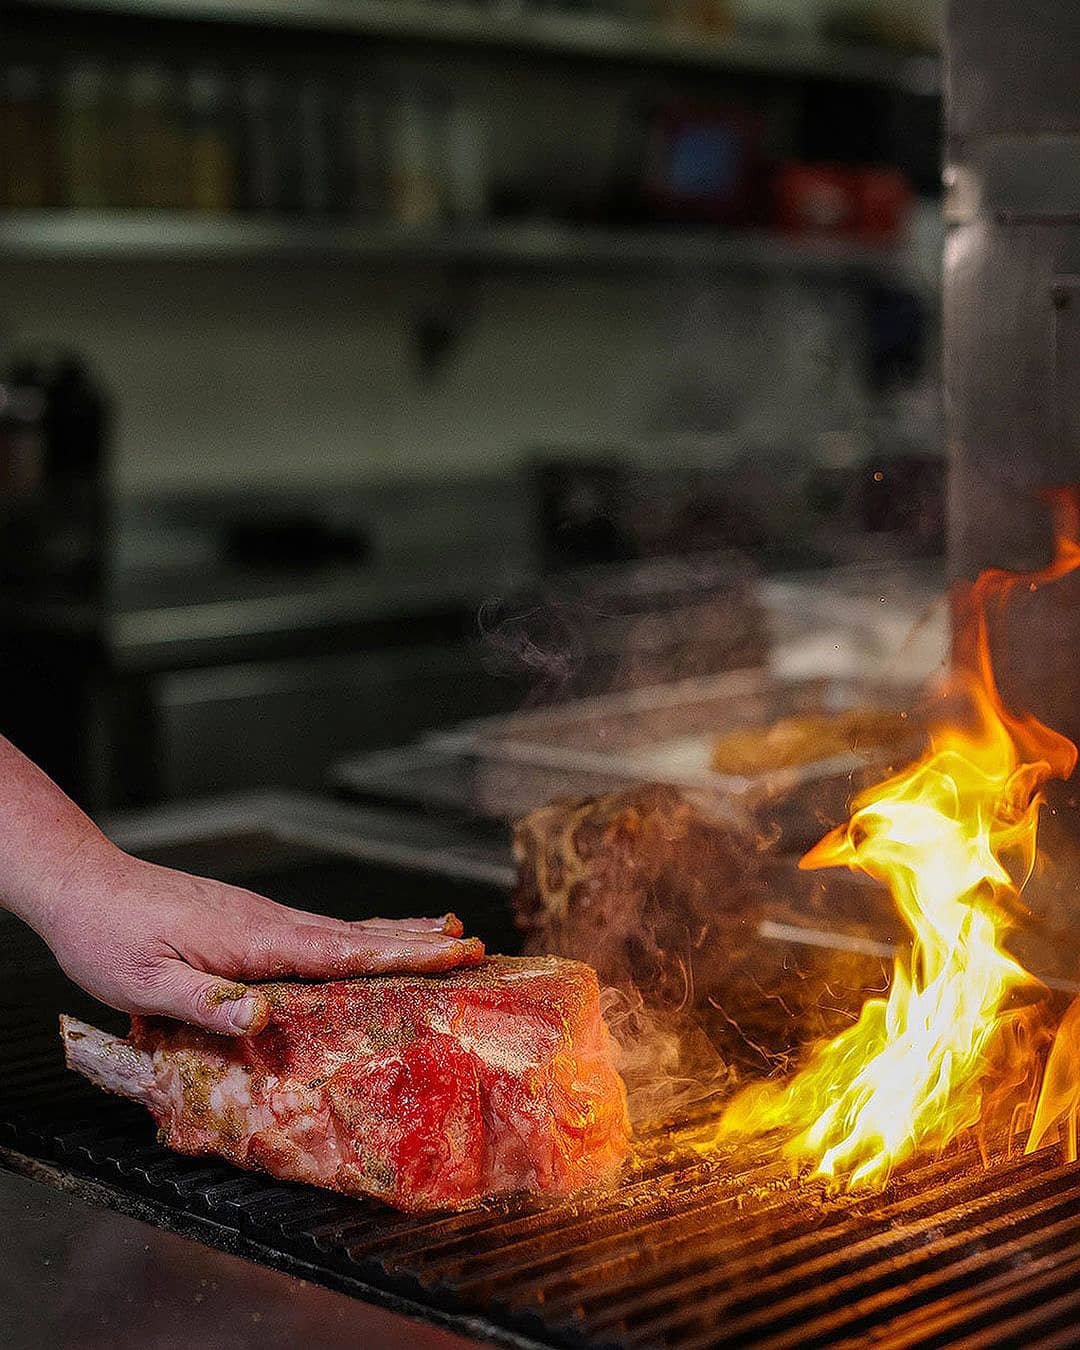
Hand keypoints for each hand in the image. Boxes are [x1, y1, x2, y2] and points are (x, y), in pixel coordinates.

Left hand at [28, 839, 484, 1035]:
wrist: (84, 885)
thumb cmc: (108, 937)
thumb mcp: (145, 982)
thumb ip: (207, 1003)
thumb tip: (266, 1019)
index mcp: (254, 940)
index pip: (344, 952)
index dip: (403, 957)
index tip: (453, 953)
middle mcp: (269, 922)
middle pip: (359, 935)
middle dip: (420, 943)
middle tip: (475, 945)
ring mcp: (263, 917)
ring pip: (344, 928)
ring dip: (398, 934)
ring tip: (446, 935)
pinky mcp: (250, 920)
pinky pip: (322, 930)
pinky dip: (362, 935)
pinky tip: (370, 940)